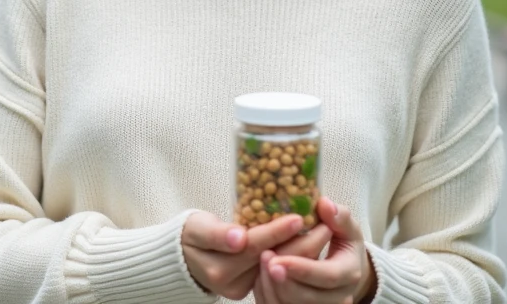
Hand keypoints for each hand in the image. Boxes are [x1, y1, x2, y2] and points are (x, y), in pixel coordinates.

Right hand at [182, 212, 329, 300]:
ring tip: (322, 231)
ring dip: (301, 251)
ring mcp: (241, 288)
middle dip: (300, 243)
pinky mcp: (248, 289)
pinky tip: (307, 243)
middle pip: (271, 259)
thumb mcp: (198, 227)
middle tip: (324, 224)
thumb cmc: (190, 234)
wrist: (182, 254)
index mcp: (218, 267)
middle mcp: (231, 283)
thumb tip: (238, 238)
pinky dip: (290, 256)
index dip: (277, 232)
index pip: (255, 246)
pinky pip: (273, 270)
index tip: (299, 217)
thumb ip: (217, 233)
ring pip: (277, 266)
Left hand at [253, 198, 374, 303]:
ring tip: (261, 259)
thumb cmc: (342, 244)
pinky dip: (266, 293)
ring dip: (271, 286)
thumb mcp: (346, 228)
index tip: (278, 258)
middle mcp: (339, 298)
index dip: (302, 269)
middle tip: (263, 256)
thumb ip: (339, 216)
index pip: (327, 277)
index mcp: (349, 274)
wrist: (344, 272)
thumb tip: (325, 204)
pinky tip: (260, 273)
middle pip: (306, 297)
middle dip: (282, 279)